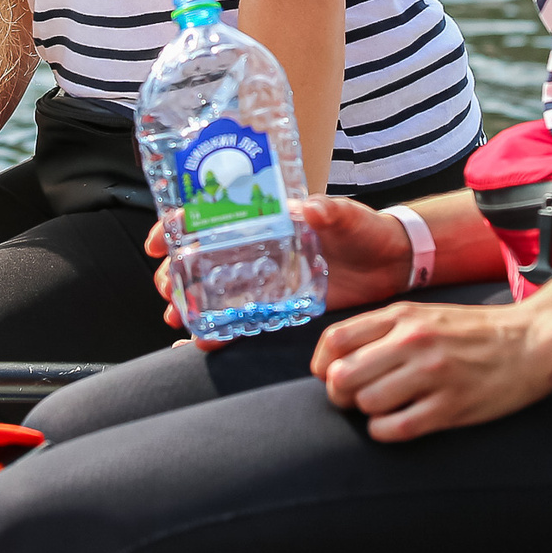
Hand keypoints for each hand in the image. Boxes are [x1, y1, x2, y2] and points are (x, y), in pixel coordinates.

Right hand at [143, 195, 413, 336]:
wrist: (392, 264)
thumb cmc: (366, 230)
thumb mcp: (348, 215)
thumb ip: (329, 211)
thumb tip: (310, 209)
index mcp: (265, 219)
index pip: (210, 217)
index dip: (177, 227)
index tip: (159, 242)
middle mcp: (257, 249)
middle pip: (199, 259)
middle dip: (173, 273)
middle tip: (168, 289)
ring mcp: (264, 280)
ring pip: (211, 292)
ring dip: (187, 304)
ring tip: (177, 317)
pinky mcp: (277, 307)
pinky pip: (238, 321)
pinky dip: (215, 333)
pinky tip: (198, 344)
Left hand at [309, 299, 551, 442]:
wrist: (532, 341)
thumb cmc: (474, 332)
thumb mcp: (424, 314)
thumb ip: (382, 330)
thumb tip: (336, 361)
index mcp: (402, 315)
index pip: (335, 340)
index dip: (322, 366)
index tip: (330, 377)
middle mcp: (412, 340)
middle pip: (342, 376)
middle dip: (341, 395)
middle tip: (357, 399)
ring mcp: (432, 374)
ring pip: (366, 404)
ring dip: (368, 414)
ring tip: (387, 408)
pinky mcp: (451, 406)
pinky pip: (394, 429)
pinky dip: (386, 432)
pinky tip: (399, 423)